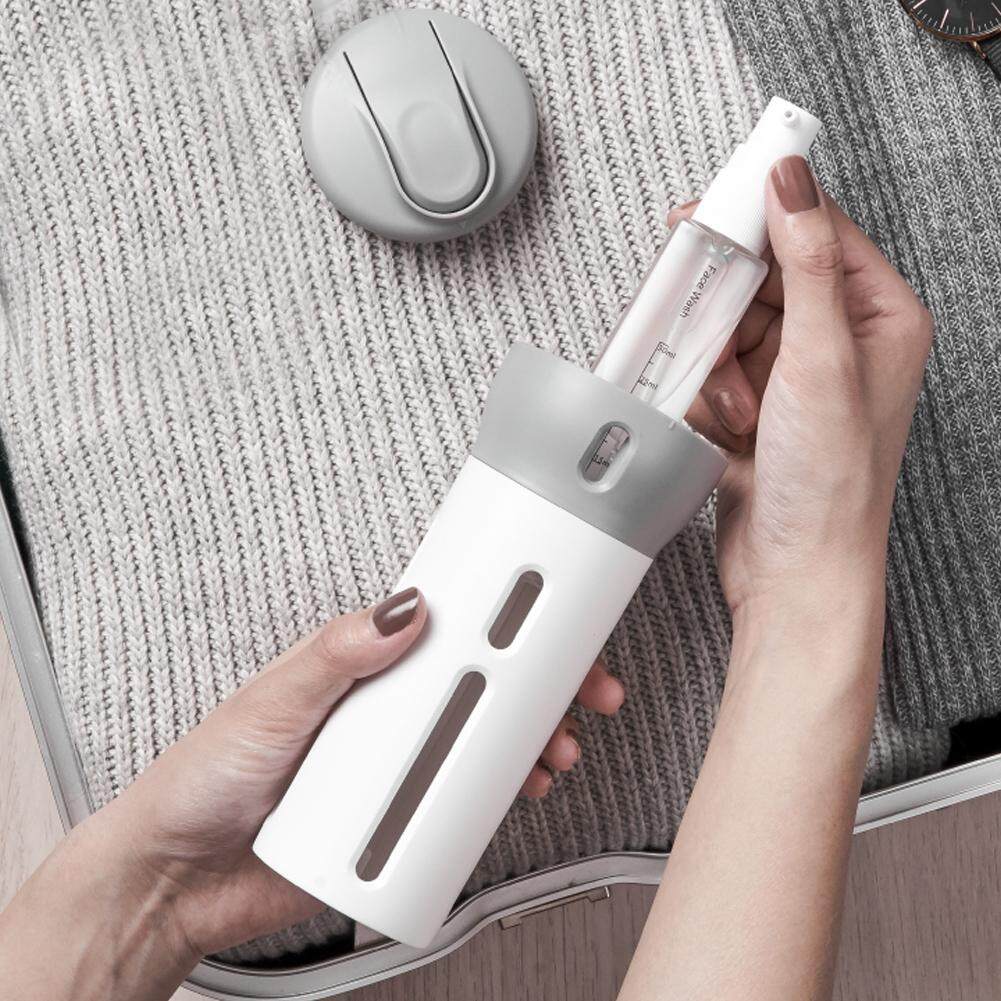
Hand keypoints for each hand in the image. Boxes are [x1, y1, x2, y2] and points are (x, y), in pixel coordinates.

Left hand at [76, 587, 622, 958]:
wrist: (179, 875)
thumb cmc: (207, 774)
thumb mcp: (270, 701)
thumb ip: (336, 655)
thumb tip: (405, 609)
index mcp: (361, 667)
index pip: (445, 630)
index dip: (500, 619)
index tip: (549, 614)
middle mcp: (388, 711)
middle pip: (481, 685)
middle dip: (542, 684)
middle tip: (585, 690)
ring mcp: (398, 765)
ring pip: (483, 743)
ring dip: (533, 741)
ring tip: (555, 751)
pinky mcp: (398, 820)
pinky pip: (463, 802)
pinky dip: (503, 793)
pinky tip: (523, 790)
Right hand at [676, 156, 931, 625]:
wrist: (794, 570)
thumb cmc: (831, 483)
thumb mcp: (820, 360)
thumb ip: (805, 263)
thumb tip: (791, 182)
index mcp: (880, 316)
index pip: (817, 230)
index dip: (764, 215)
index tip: (716, 205)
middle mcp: (840, 339)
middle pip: (762, 277)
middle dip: (730, 312)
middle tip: (718, 334)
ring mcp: (795, 372)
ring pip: (729, 323)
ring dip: (719, 364)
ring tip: (738, 409)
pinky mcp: (757, 402)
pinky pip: (713, 365)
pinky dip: (709, 393)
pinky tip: (728, 428)